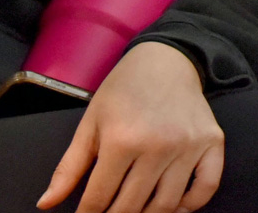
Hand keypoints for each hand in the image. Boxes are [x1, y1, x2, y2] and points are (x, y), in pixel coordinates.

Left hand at [38, 42, 222, 212]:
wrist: (166, 59)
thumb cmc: (124, 89)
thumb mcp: (91, 122)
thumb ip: (68, 167)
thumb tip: (46, 204)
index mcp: (121, 139)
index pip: (99, 198)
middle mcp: (157, 145)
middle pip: (132, 206)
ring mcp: (187, 145)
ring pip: (166, 205)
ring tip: (135, 210)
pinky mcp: (211, 142)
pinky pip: (206, 188)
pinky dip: (190, 205)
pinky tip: (174, 205)